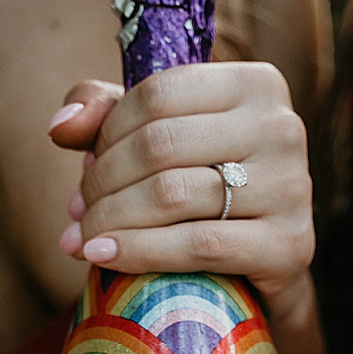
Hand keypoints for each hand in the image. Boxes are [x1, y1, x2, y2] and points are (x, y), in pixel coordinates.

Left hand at [48, 62, 314, 316]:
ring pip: (172, 195)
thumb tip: (60, 126)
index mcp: (256, 84)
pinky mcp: (289, 245)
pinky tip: (102, 257)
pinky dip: (139, 252)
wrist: (260, 269)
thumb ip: (104, 114)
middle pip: (159, 144)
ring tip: (83, 239)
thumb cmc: (202, 190)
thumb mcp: (157, 138)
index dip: (106, 134)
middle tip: (78, 213)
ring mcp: (292, 187)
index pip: (157, 94)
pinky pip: (197, 245)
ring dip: (110, 220)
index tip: (85, 169)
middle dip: (102, 183)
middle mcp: (283, 127)